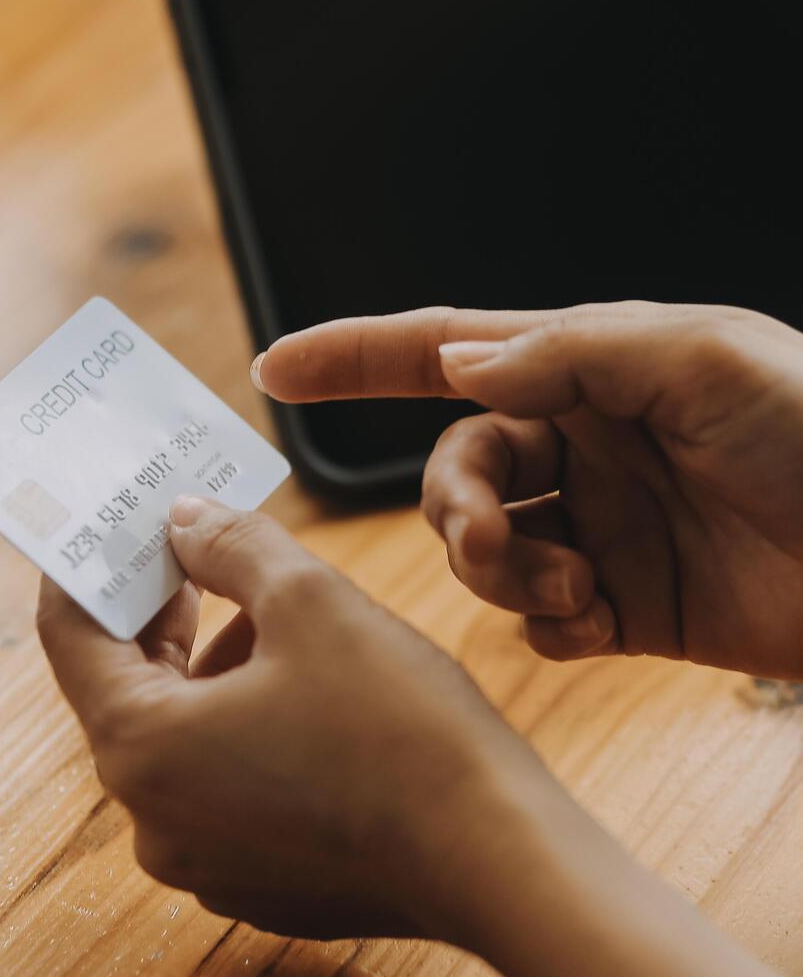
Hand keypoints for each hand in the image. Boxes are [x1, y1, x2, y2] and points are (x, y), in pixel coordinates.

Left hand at [37, 498, 561, 948]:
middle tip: (199, 549)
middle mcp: (150, 820)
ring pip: (182, 741)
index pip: (69, 635)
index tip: (118, 524)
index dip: (90, 566)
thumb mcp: (311, 601)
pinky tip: (312, 698)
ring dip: (213, 673)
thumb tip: (184, 523)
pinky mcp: (256, 888)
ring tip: (280, 620)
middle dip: (164, 615)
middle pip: (126, 690)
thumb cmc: (402, 728)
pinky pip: (224, 792)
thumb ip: (229, 546)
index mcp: (139, 747)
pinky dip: (246, 736)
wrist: (498, 860)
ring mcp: (201, 865)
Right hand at [256, 302, 802, 676]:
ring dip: (501, 571)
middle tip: (492, 541)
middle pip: (460, 471)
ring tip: (570, 584)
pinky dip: (548, 623)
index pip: (453, 353)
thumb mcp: (700, 358)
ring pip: (489, 553)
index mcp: (596, 370)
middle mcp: (589, 447)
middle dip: (456, 507)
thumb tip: (459, 364)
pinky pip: (541, 621)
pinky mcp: (631, 608)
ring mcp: (606, 529)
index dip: (361, 357)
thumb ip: (569, 353)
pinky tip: (598, 618)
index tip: (277, 365)